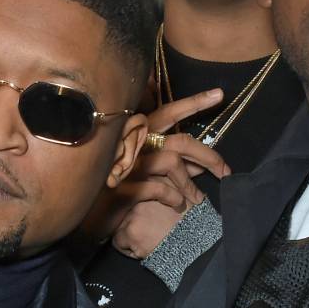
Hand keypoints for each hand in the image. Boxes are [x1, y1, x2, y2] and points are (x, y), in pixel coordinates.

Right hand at [100, 91, 231, 256]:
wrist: (82, 213)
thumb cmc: (114, 189)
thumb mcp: (140, 170)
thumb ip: (168, 162)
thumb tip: (201, 165)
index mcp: (136, 133)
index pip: (168, 112)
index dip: (194, 102)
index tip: (220, 94)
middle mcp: (131, 143)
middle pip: (180, 141)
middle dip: (209, 156)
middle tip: (226, 171)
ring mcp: (124, 165)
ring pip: (172, 163)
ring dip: (190, 184)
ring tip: (198, 199)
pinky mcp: (121, 188)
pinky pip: (158, 189)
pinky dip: (173, 198)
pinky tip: (176, 206)